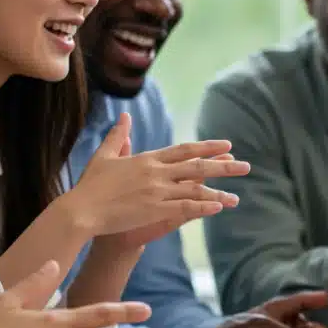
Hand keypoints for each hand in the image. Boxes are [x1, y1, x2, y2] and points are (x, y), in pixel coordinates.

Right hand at [61, 112, 250, 239]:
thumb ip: (118, 136)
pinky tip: (218, 208)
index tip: (227, 146)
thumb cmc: (90, 185)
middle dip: (223, 166)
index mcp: (147, 158)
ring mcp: (157, 191)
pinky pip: (185, 207)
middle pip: (197, 167)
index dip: (207, 148)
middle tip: (246, 166)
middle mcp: (156, 172)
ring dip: (218, 192)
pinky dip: (203, 206)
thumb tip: (123, 117)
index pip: (184, 150)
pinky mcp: (154, 209)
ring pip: (195, 189)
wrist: (81, 210)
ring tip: (236, 197)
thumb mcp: (104, 156)